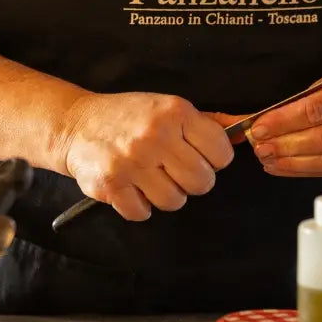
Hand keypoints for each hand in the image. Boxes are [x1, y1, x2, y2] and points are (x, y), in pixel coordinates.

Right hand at [60, 90, 233, 220]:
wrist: (77, 125)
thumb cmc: (129, 118)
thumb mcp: (167, 108)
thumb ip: (205, 124)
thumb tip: (244, 134)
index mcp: (175, 112)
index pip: (221, 153)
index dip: (213, 160)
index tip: (199, 157)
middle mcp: (155, 135)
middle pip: (202, 183)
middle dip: (191, 181)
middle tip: (174, 171)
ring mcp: (132, 162)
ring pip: (174, 201)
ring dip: (165, 195)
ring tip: (150, 178)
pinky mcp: (111, 185)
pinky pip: (143, 213)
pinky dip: (139, 206)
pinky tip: (131, 187)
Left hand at [242, 64, 321, 177]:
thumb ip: (300, 100)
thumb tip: (256, 120)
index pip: (319, 108)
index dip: (285, 121)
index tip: (259, 128)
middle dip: (287, 145)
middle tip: (260, 148)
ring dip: (294, 163)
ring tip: (268, 160)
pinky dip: (306, 171)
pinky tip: (284, 167)